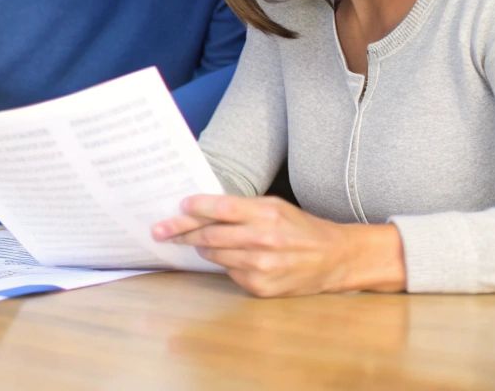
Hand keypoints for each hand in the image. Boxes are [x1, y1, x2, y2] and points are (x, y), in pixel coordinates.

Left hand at [150, 195, 405, 296]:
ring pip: (214, 255)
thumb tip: (202, 209)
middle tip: (161, 230)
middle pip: (209, 234)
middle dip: (180, 231)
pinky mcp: (260, 287)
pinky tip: (231, 258)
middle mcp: (262, 240)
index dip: (195, 207)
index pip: (220, 207)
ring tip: (194, 242)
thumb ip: (242, 207)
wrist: (334, 259)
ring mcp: (261, 267)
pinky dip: (225, 264)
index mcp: (266, 214)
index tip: (178, 206)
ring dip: (200, 248)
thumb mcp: (275, 207)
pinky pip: (229, 273)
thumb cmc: (300, 228)